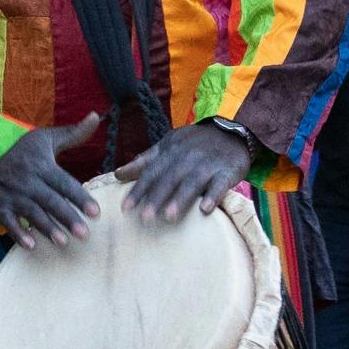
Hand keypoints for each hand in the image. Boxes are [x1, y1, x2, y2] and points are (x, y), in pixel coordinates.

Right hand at [0, 112, 102, 247]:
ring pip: (32, 213)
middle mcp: (27, 181)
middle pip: (50, 201)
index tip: (96, 212)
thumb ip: (73, 133)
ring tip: (63, 242)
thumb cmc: (22, 153)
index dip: (79, 198)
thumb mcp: (45, 139)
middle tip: (84, 234)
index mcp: (41, 165)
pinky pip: (8, 222)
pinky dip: (18, 233)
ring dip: (47, 228)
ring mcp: (11, 195)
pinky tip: (31, 246)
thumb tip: (96, 116)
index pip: (64, 183)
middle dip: (67, 217)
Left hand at [118, 120, 253, 221]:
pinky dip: (213, 196)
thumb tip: (117, 174)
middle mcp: (187, 158)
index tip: (125, 208)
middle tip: (144, 218)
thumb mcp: (169, 145)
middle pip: (169, 179)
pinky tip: (205, 209)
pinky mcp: (227, 171)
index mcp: (171, 153)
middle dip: (156, 198)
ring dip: (180, 199)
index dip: (138, 190)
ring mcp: (207, 165)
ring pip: (192, 183)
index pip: (151, 173)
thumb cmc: (195, 143)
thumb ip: (145, 161)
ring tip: (169, 217)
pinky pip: (220, 184)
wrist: (232, 130)